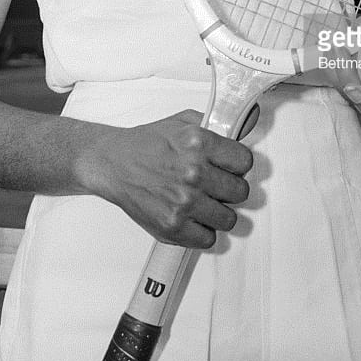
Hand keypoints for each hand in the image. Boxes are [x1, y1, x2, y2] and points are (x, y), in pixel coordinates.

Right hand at [97, 110, 253, 248]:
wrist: (114, 163)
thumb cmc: (147, 144)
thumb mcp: (184, 121)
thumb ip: (217, 123)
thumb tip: (246, 122)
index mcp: (199, 144)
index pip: (245, 162)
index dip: (239, 165)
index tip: (232, 166)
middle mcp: (193, 173)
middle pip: (240, 192)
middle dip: (231, 188)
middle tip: (217, 185)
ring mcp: (184, 202)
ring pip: (228, 219)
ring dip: (219, 211)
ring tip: (205, 202)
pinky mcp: (172, 226)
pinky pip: (208, 239)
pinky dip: (203, 231)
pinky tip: (194, 217)